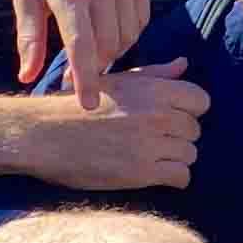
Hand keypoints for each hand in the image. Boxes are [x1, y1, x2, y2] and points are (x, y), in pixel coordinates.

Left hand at [14, 0, 148, 107]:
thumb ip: (29, 38)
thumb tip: (28, 77)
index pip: (81, 46)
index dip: (85, 79)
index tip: (88, 105)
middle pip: (108, 45)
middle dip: (96, 65)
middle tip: (82, 71)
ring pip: (128, 34)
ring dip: (113, 50)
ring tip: (95, 48)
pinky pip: (141, 18)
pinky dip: (129, 32)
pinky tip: (111, 29)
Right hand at [20, 58, 205, 189]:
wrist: (41, 134)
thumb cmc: (76, 105)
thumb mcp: (115, 80)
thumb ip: (154, 74)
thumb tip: (184, 63)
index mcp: (152, 89)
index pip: (201, 100)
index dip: (189, 110)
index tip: (170, 117)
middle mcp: (156, 114)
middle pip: (195, 129)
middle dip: (178, 136)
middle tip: (153, 140)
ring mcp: (150, 144)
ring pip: (190, 154)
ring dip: (175, 158)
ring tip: (150, 156)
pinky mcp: (141, 172)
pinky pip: (181, 177)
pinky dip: (173, 178)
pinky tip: (154, 174)